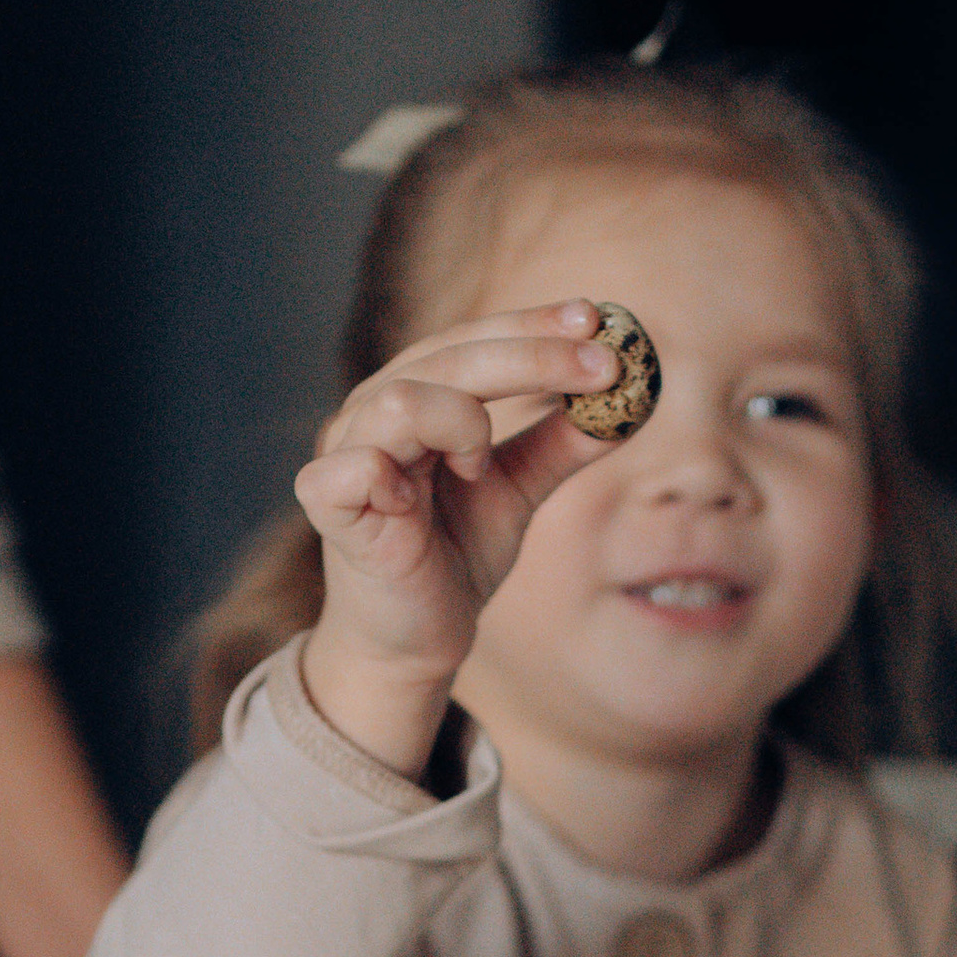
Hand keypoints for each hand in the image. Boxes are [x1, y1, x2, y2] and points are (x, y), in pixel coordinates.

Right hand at [294, 303, 624, 771]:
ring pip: (404, 398)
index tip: (598, 318)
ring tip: (479, 468)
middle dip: (532, 357)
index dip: (535, 325)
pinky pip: (357, 468)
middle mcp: (376, 406)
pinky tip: (420, 499)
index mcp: (419, 392)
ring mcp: (346, 449)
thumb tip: (629, 403)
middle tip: (600, 367)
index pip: (476, 338)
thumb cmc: (455, 553)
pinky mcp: (327, 500)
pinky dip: (396, 474)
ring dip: (462, 422)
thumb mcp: (519, 489)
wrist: (417, 638)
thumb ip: (562, 444)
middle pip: (449, 355)